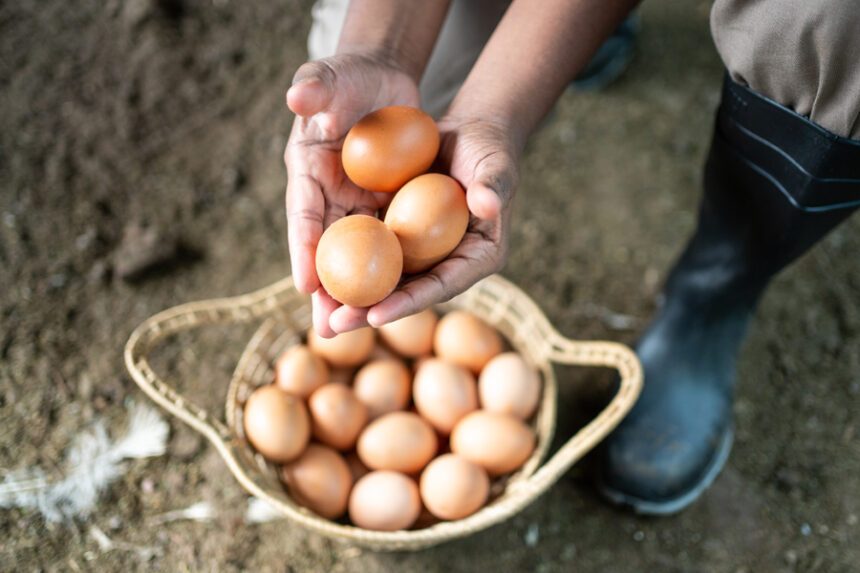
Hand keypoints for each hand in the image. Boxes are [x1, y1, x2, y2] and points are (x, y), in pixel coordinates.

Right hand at [285, 53, 419, 336]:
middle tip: (327, 329)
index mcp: (306, 170)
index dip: (303, 247)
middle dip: (325, 291)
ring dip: (354, 293)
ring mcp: (354, 206)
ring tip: (352, 331)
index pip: (303, 213)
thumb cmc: (351, 75)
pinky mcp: (382, 209)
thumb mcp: (333, 74)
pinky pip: (385, 245)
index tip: (306, 283)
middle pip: (326, 250)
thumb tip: (299, 98)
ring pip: (354, 258)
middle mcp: (327, 196)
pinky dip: (387, 272)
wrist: (381, 81)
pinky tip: (395, 301)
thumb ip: (315, 84)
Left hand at [328, 115, 520, 332]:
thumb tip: (489, 205)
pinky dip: (351, 263)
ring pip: (389, 280)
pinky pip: (376, 253)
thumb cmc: (489, 148)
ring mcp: (427, 253)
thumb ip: (493, 185)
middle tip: (335, 325)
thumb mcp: (494, 165)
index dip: (410, 302)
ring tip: (321, 313)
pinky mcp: (406, 238)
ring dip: (355, 297)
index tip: (376, 315)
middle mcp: (452, 263)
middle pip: (410, 293)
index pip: (443, 285)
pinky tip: (319, 273)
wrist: (469, 134)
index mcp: (480, 257)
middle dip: (371, 312)